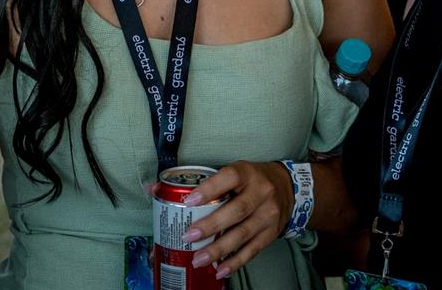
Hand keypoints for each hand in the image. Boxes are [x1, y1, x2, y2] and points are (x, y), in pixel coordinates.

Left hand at [178, 160, 293, 279]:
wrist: (287, 187)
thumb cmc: (250, 179)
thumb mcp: (233, 171)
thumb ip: (200, 181)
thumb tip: (154, 188)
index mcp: (247, 172)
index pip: (228, 178)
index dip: (209, 189)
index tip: (188, 201)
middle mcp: (261, 192)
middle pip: (236, 211)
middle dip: (211, 226)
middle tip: (189, 237)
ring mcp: (268, 214)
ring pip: (243, 233)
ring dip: (219, 249)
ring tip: (198, 259)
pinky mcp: (271, 232)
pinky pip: (252, 250)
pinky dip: (235, 262)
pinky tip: (219, 269)